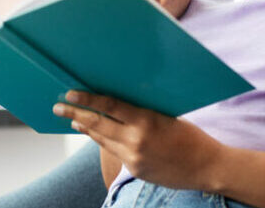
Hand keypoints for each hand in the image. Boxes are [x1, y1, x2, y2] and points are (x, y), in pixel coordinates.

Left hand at [53, 90, 226, 191]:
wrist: (206, 166)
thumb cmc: (190, 135)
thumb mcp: (166, 115)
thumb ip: (142, 111)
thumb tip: (116, 102)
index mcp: (147, 120)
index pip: (109, 106)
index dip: (87, 99)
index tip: (70, 93)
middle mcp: (136, 140)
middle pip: (97, 125)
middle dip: (75, 114)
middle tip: (58, 106)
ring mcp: (134, 158)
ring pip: (102, 139)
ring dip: (86, 127)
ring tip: (72, 118)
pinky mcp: (135, 170)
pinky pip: (113, 151)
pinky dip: (103, 140)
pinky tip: (95, 134)